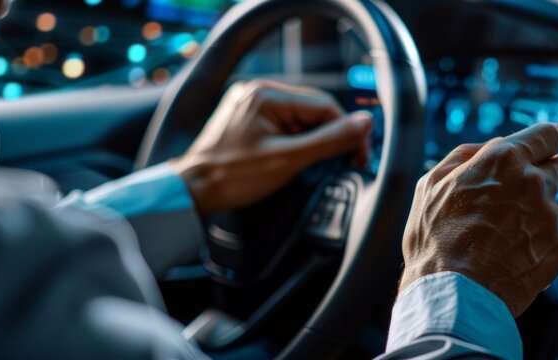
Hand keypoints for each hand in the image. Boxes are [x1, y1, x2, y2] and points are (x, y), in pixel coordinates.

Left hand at [171, 80, 372, 213]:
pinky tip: (299, 158)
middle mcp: (258, 91)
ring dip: (315, 140)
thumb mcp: (289, 159)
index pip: (324, 106)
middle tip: (347, 162)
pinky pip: (285, 123)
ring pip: (302, 118)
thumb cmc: (232, 176)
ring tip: (317, 164)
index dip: (347, 131)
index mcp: (266, 94)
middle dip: (332, 136)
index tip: (359, 155)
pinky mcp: (249, 117)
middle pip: (314, 110)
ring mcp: (252, 103)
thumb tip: (364, 124)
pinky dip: (298, 141)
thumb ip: (329, 140)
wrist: (193, 190)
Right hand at [399, 123, 557, 315]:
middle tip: (536, 191)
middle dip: (556, 174)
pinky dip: (548, 241)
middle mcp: (534, 183)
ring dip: (554, 210)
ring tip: (524, 229)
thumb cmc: (435, 240)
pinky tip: (522, 253)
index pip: (549, 135)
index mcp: (504, 160)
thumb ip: (466, 156)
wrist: (452, 293)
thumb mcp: (433, 184)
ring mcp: (549, 217)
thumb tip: (491, 146)